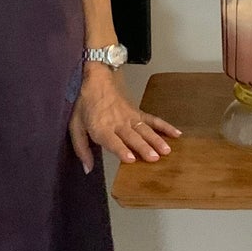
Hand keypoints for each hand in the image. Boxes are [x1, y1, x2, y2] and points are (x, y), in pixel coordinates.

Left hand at [68, 64, 183, 172]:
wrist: (97, 81)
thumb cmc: (85, 106)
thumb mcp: (75, 126)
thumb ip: (81, 149)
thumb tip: (88, 169)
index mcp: (101, 128)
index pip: (113, 141)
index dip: (122, 150)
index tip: (132, 159)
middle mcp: (118, 124)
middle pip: (132, 137)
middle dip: (144, 147)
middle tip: (155, 158)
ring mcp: (130, 118)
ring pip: (145, 130)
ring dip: (156, 140)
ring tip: (166, 150)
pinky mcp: (138, 113)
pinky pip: (153, 120)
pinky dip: (165, 126)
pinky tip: (176, 134)